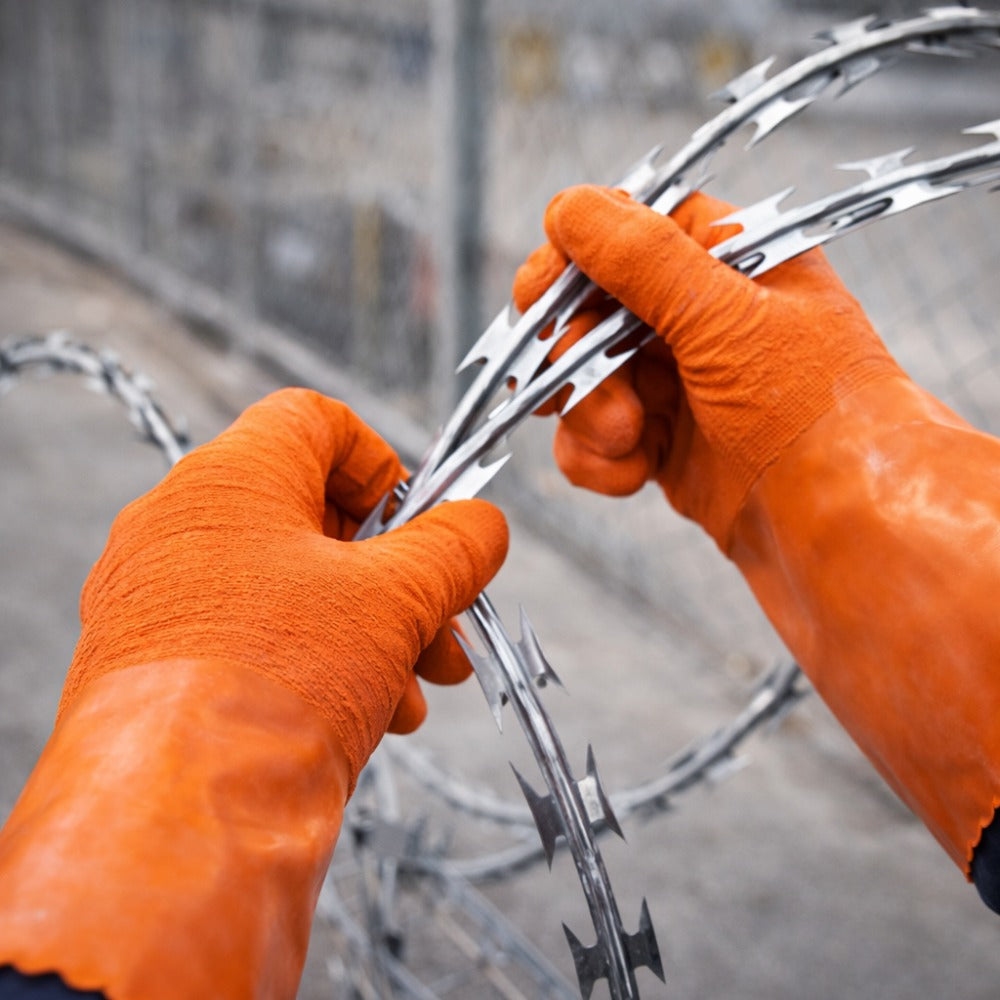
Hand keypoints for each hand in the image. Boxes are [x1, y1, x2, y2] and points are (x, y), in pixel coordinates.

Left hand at [64, 388, 507, 782]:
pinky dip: (320, 663)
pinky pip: (254, 638)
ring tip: (416, 689)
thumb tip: (484, 525)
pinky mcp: (156, 663)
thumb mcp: (399, 597)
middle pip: (313, 516)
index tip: (420, 523)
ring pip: (291, 587)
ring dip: (371, 630)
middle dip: (396, 573)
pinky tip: (372, 718)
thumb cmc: (279, 682)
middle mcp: (180, 524)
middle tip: (442, 623)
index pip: (314, 421)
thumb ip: (455, 544)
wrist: (179, 816)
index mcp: (230, 477)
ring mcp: (160, 596)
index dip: (383, 463)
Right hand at [514, 186, 900, 549]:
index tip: (542, 298)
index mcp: (730, 260)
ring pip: (581, 379)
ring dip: (586, 412)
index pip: (626, 230)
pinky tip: (633, 476)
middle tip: (585, 383)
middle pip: (587, 308)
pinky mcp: (663, 447)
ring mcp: (678, 385)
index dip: (574, 259)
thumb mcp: (727, 318)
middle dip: (574, 352)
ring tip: (628, 440)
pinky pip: (593, 439)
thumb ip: (641, 259)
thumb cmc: (815, 415)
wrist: (848, 535)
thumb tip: (571, 209)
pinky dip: (597, 458)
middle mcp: (701, 317)